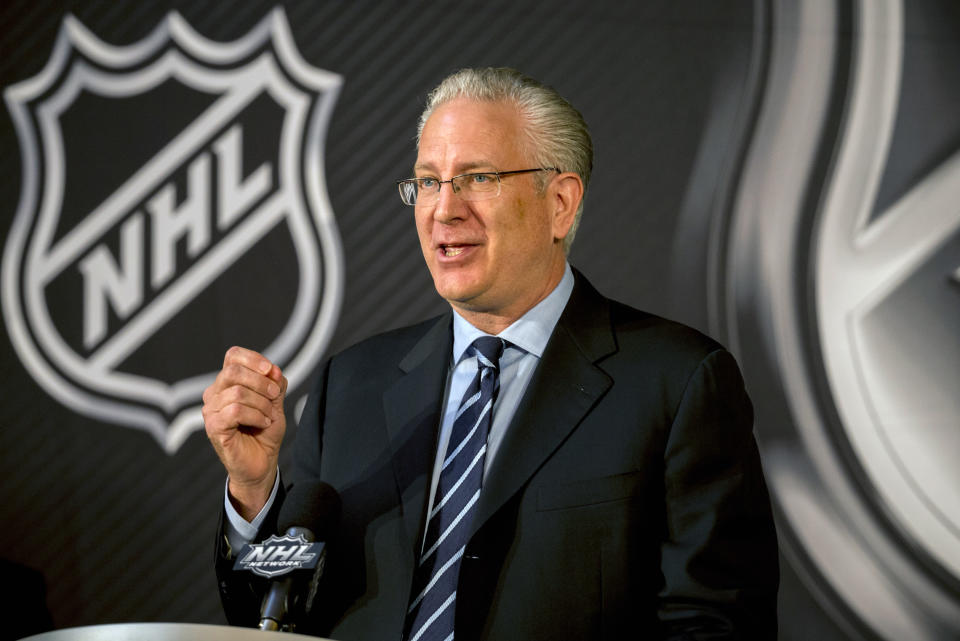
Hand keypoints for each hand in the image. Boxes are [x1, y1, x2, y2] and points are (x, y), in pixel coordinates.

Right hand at [203, 346, 287, 519]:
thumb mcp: (275, 402)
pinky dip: (256, 415)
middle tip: (275, 396)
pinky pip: (235, 411)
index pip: (233, 356)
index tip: (272, 371)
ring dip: (262, 404)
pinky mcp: (213, 427)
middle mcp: (215, 393)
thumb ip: (275, 384)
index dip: (254, 359)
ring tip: (269, 416)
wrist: (262, 462)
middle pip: (233, 371)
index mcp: (228, 383)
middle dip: (261, 382)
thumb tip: (274, 370)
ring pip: (237, 392)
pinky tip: (263, 423)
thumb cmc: (265, 431)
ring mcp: (211, 410)